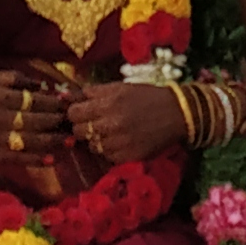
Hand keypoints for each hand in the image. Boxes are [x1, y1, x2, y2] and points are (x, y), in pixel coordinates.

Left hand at [64, 80, 191, 167]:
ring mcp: (119, 143)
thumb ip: (93, 92)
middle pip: (79, 132)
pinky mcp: (128, 157)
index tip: (82, 113)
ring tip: (109, 133)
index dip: (75, 113)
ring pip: (92, 146)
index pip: (73, 113)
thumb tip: (68, 96)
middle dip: (84, 128)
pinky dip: (110, 151)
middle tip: (95, 124)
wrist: (177, 114)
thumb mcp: (120, 87)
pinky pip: (107, 157)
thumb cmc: (146, 97)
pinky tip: (119, 142)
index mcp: (107, 103)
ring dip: (97, 141)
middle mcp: (111, 124)